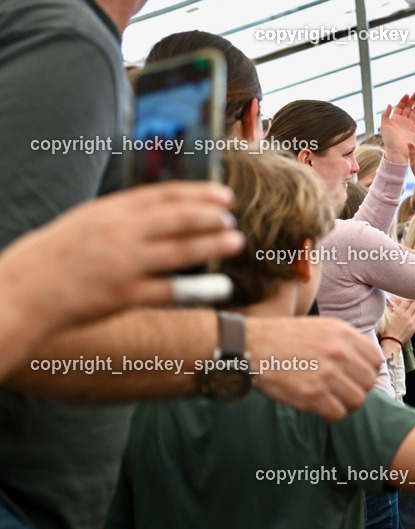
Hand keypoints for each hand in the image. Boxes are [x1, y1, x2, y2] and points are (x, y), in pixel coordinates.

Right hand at [1, 182, 241, 332]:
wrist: (25, 291)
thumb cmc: (56, 256)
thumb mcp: (87, 222)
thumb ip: (123, 216)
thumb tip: (161, 210)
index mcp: (110, 211)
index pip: (163, 196)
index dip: (198, 193)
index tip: (222, 194)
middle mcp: (120, 233)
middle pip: (177, 218)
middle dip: (210, 216)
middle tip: (232, 217)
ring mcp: (125, 264)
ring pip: (181, 251)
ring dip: (213, 245)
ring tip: (236, 240)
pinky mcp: (125, 295)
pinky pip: (170, 289)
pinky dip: (197, 287)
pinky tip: (219, 284)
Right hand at [248, 316, 382, 420]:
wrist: (250, 346)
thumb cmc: (282, 339)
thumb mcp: (320, 328)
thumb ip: (344, 343)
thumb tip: (363, 365)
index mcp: (343, 333)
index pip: (375, 360)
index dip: (366, 371)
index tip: (355, 377)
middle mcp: (339, 352)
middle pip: (368, 382)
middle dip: (357, 389)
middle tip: (342, 391)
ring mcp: (327, 374)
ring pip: (357, 400)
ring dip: (346, 404)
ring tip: (331, 400)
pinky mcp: (313, 394)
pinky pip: (338, 413)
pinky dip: (331, 413)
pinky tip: (319, 406)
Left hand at [379, 92, 414, 163]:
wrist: (397, 152)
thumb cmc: (389, 140)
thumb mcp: (384, 126)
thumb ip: (385, 115)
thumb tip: (390, 104)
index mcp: (394, 118)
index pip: (400, 106)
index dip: (404, 100)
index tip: (408, 95)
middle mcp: (402, 120)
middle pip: (409, 107)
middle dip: (413, 99)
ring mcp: (409, 124)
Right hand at [380, 297, 414, 344]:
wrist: (391, 341)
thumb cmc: (386, 329)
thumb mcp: (386, 316)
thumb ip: (390, 307)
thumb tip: (391, 300)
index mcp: (398, 312)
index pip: (407, 300)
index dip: (412, 295)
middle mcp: (406, 315)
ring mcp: (411, 321)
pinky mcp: (414, 327)